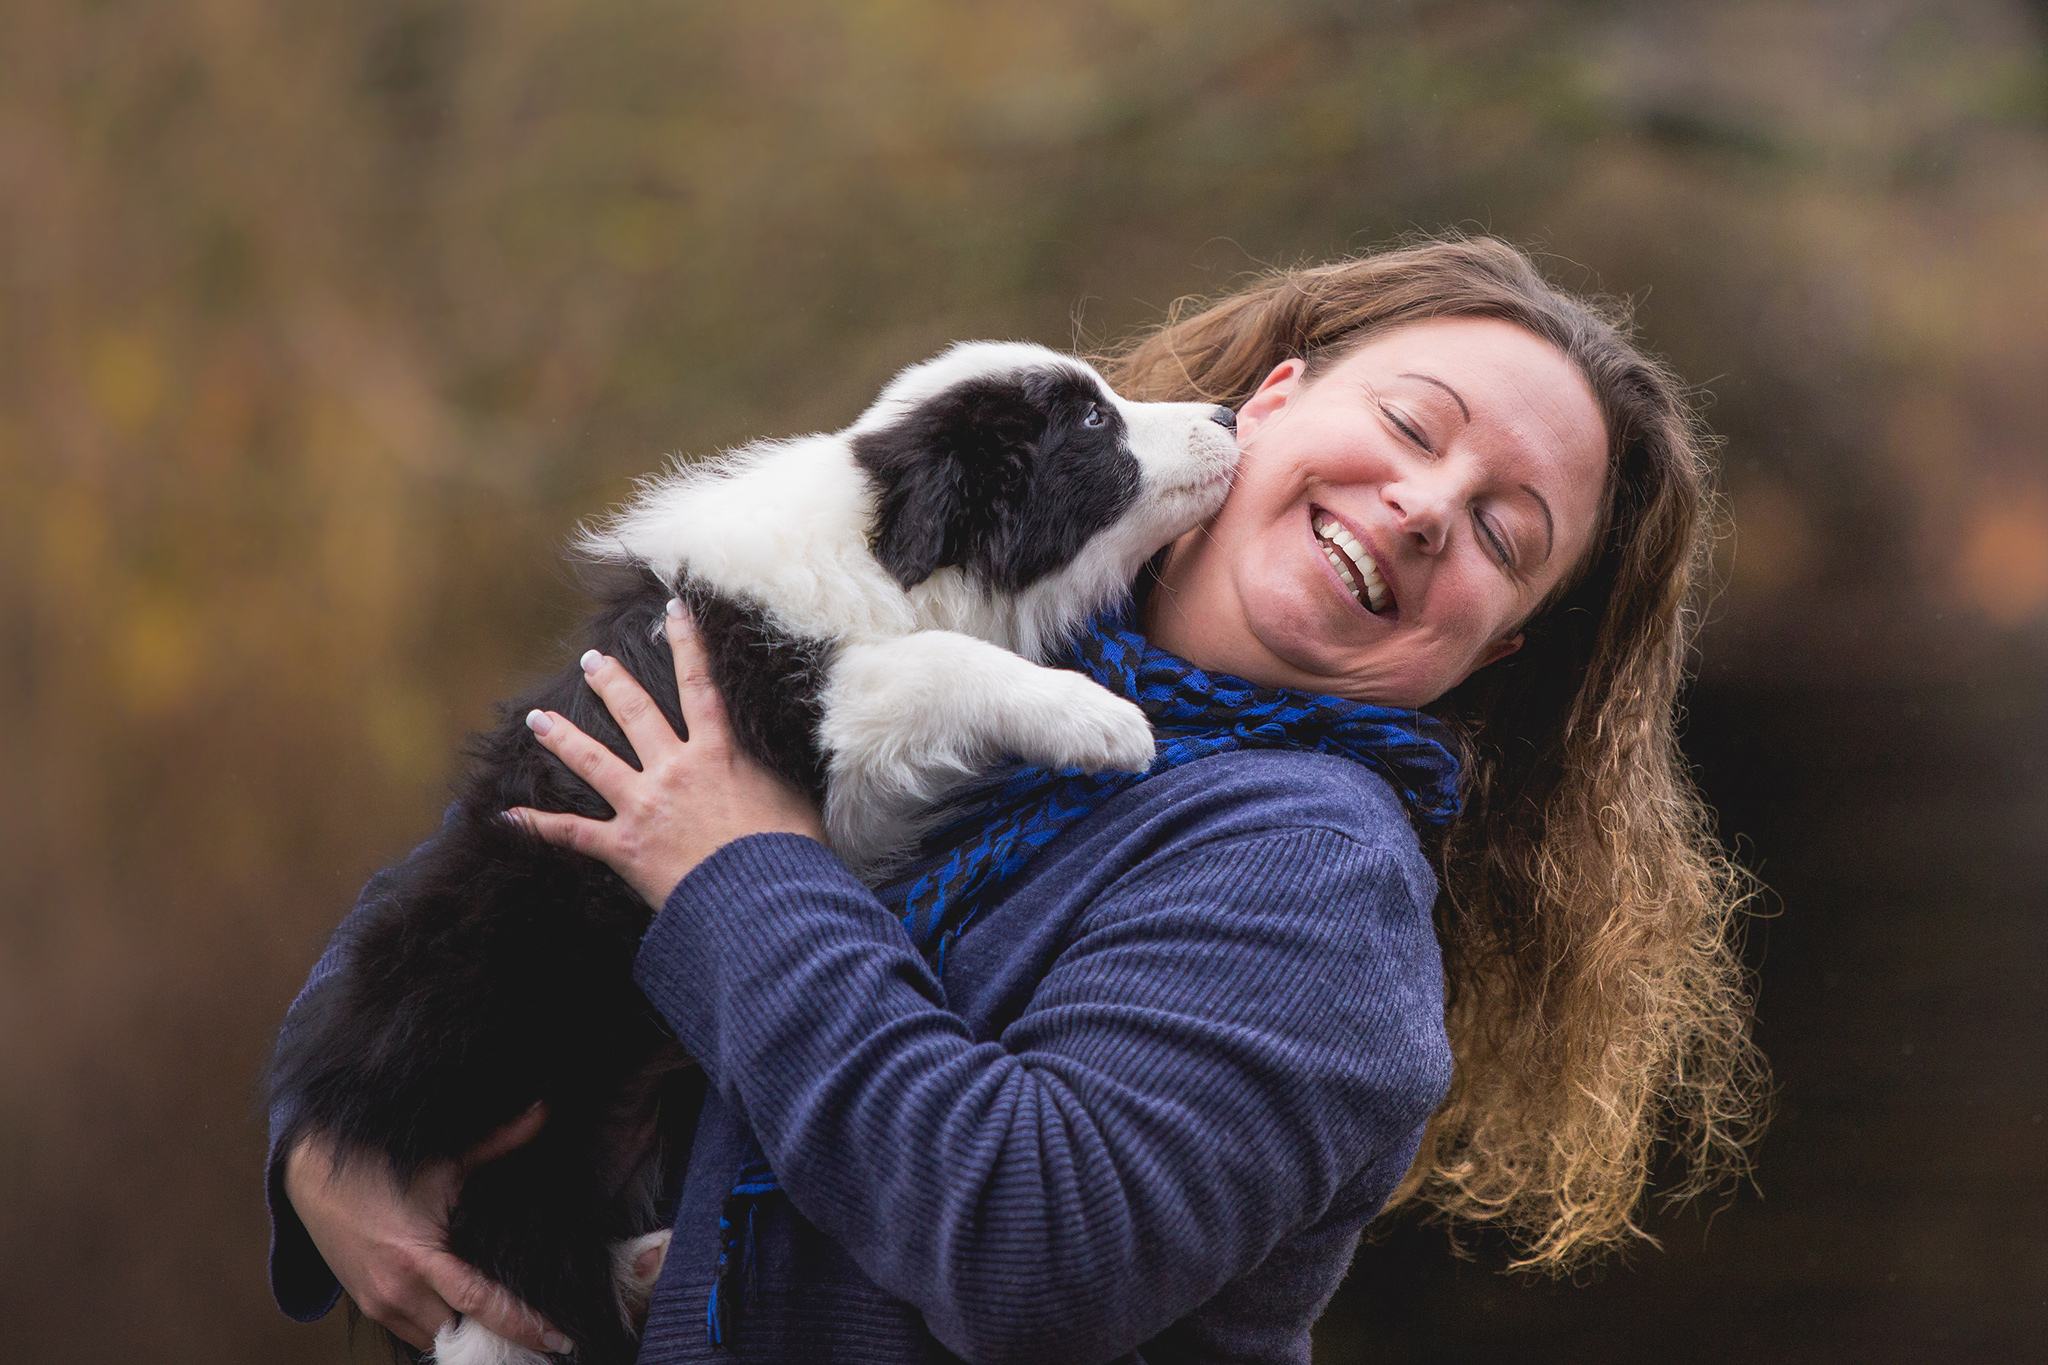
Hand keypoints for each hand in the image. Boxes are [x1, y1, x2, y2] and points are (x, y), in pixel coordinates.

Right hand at [283, 1104, 572, 1355]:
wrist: (313, 1178)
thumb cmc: (380, 1169)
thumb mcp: (444, 1162)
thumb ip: (499, 1143)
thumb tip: (543, 1111)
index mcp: (419, 1259)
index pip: (481, 1304)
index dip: (522, 1325)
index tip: (559, 1338)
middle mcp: (398, 1291)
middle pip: (461, 1334)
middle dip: (496, 1337)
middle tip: (540, 1333)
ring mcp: (380, 1304)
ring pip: (436, 1339)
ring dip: (465, 1334)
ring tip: (505, 1325)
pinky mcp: (370, 1308)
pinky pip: (414, 1334)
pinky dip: (440, 1328)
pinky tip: (465, 1316)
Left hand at [509, 597, 824, 907]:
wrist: (762, 900)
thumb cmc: (787, 855)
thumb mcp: (797, 800)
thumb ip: (782, 773)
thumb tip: (797, 752)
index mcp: (719, 754)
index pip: (700, 686)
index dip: (687, 644)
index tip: (672, 611)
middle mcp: (675, 770)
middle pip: (636, 714)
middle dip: (611, 683)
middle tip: (591, 661)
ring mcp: (645, 806)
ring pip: (594, 762)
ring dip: (563, 738)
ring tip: (537, 719)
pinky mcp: (625, 847)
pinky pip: (573, 833)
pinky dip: (539, 825)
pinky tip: (508, 816)